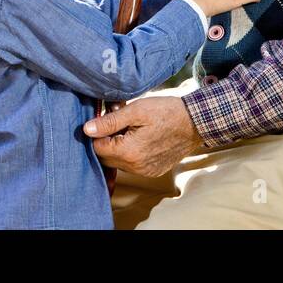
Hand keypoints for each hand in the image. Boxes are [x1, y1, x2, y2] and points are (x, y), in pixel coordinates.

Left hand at [83, 96, 202, 176]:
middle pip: (106, 157)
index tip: (107, 119)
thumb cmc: (166, 112)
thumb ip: (110, 122)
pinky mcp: (153, 172)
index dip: (98, 132)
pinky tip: (141, 138)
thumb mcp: (136, 110)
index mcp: (129, 152)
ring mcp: (145, 172)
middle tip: (119, 122)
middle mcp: (135, 168)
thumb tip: (87, 130)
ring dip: (119, 148)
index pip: (97, 147)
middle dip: (107, 141)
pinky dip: (131, 154)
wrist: (195, 122)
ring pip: (119, 162)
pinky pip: (133, 165)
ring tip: (131, 129)